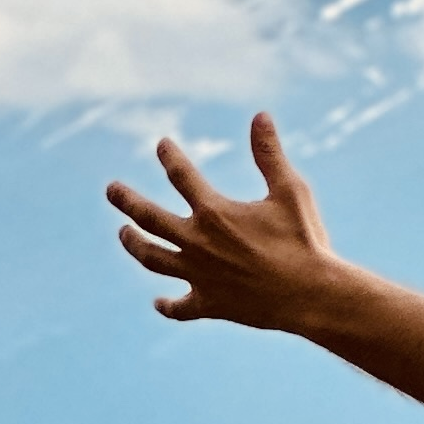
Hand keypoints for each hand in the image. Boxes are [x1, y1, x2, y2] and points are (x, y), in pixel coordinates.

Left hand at [106, 112, 345, 330]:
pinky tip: (159, 303)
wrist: (312, 296)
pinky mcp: (211, 304)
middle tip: (111, 190)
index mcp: (214, 212)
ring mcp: (200, 276)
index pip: (181, 176)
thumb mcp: (291, 191)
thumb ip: (269, 154)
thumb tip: (260, 116)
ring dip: (134, 244)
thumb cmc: (304, 241)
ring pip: (153, 259)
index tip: (162, 144)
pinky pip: (180, 307)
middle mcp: (197, 243)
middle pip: (148, 218)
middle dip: (126, 201)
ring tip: (124, 234)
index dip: (170, 157)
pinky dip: (168, 305)